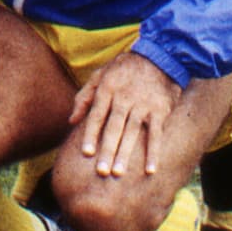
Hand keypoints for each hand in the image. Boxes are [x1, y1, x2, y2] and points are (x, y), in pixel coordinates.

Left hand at [69, 52, 179, 178]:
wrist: (159, 56)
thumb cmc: (124, 69)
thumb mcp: (101, 74)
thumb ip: (84, 96)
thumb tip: (71, 120)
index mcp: (108, 89)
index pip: (97, 115)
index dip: (91, 134)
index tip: (86, 153)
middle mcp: (124, 97)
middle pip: (114, 127)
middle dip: (107, 150)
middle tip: (102, 172)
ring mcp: (143, 104)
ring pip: (132, 132)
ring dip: (126, 153)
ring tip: (119, 174)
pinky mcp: (160, 110)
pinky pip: (156, 134)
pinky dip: (154, 152)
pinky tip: (151, 170)